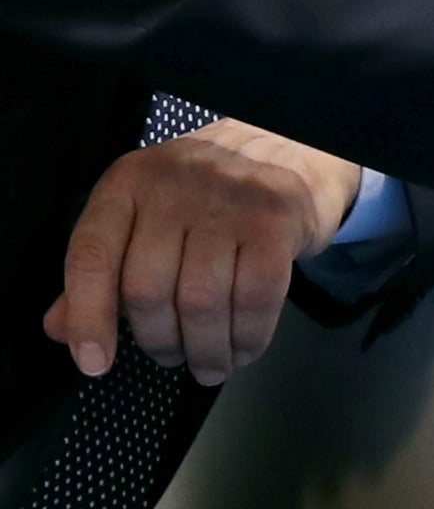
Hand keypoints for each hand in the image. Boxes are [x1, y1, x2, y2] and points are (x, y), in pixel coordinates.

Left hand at [43, 119, 361, 386]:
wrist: (294, 148)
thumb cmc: (212, 195)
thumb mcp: (148, 216)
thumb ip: (104, 271)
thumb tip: (60, 329)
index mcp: (129, 182)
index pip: (92, 256)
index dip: (88, 316)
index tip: (95, 364)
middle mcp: (175, 184)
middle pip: (149, 289)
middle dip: (160, 342)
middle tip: (173, 358)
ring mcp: (230, 198)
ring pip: (202, 302)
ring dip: (206, 350)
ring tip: (210, 364)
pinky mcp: (276, 218)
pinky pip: (255, 298)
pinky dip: (248, 337)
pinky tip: (243, 348)